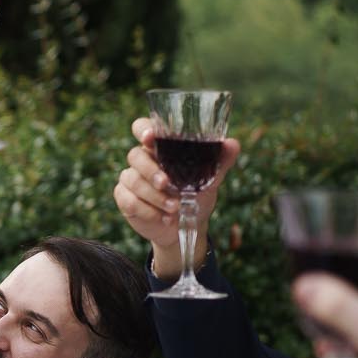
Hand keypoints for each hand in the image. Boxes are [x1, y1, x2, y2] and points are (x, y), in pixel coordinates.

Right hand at [114, 118, 240, 280]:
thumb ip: (220, 161)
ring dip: (154, 196)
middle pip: (135, 155)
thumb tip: (233, 144)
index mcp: (159, 148)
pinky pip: (129, 201)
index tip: (150, 137)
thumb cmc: (195, 197)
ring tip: (174, 208)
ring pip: (132, 180)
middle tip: (168, 184)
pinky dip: (148, 210)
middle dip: (151, 171)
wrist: (184, 229)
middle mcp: (142, 160)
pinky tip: (163, 218)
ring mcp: (131, 179)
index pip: (142, 128)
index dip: (143, 129)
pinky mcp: (125, 199)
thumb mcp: (210, 180)